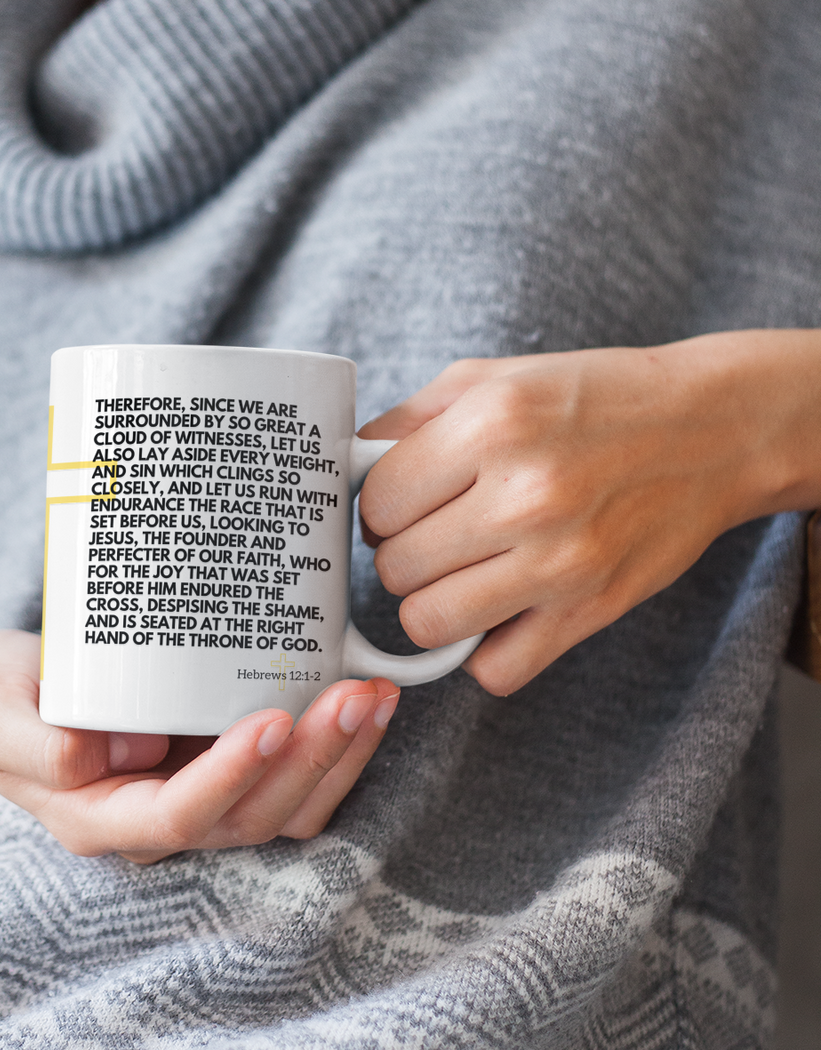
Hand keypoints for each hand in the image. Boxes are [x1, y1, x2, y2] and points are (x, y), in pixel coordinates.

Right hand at [0, 630, 396, 862]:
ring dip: (339, 759)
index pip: (180, 817)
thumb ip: (27, 740)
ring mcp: (198, 799)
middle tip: (352, 695)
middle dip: (311, 761)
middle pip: (252, 818)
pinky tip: (365, 697)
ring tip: (373, 694)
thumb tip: (95, 755)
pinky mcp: (224, 769)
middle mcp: (159, 824)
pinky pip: (294, 781)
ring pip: (287, 809)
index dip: (232, 778)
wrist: (4, 694)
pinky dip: (336, 748)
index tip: (271, 719)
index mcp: (99, 820)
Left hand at [357, 336, 818, 695]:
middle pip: (395, 567)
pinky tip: (498, 611)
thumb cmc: (591, 397)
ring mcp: (560, 562)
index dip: (378, 507)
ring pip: (429, 624)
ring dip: (430, 605)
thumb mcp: (491, 378)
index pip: (376, 503)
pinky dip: (483, 651)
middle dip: (401, 553)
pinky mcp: (590, 612)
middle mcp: (524, 495)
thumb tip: (338, 470)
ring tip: (457, 572)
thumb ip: (407, 421)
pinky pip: (494, 671)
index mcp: (491, 425)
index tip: (404, 501)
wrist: (710, 430)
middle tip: (433, 534)